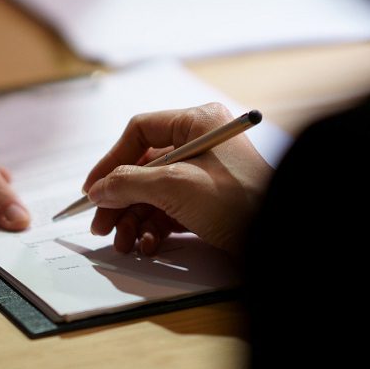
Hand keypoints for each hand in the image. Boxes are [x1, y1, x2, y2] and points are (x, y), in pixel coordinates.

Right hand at [82, 102, 272, 255]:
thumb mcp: (174, 186)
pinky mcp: (210, 202)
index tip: (92, 188)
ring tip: (124, 243)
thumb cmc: (236, 201)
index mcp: (198, 122)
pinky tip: (148, 246)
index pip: (141, 132)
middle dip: (120, 199)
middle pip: (143, 167)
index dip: (112, 160)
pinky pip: (170, 210)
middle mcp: (201, 143)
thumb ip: (129, 183)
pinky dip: (154, 228)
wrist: (277, 240)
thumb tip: (98, 189)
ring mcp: (206, 174)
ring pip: (154, 192)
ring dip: (133, 218)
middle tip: (100, 225)